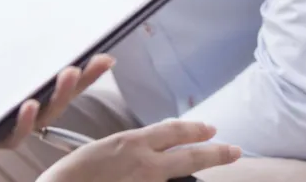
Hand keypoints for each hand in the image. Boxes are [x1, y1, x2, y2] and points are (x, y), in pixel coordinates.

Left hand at [0, 54, 115, 148]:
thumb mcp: (0, 56)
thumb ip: (20, 43)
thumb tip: (35, 6)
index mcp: (40, 92)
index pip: (73, 81)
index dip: (91, 71)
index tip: (105, 58)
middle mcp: (35, 110)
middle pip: (62, 97)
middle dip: (75, 80)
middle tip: (79, 64)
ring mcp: (19, 124)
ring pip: (45, 114)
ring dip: (59, 95)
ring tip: (66, 76)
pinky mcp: (0, 137)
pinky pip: (16, 134)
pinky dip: (25, 121)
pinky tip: (28, 105)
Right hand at [37, 121, 241, 181]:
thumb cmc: (71, 175)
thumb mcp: (102, 151)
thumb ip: (129, 151)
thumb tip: (147, 153)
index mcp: (132, 143)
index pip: (173, 131)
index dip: (194, 129)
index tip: (209, 129)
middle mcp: (146, 164)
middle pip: (191, 156)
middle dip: (216, 153)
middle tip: (234, 151)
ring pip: (179, 178)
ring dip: (189, 176)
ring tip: (213, 165)